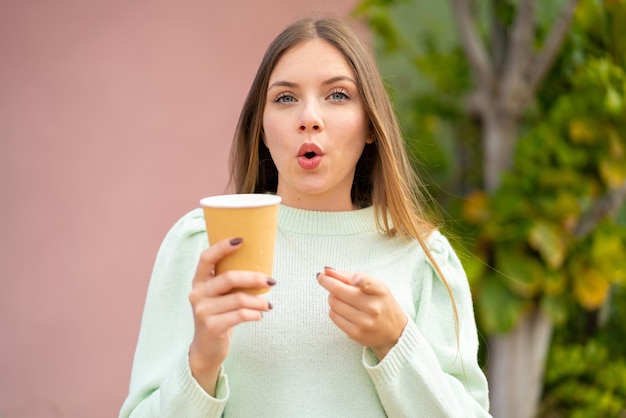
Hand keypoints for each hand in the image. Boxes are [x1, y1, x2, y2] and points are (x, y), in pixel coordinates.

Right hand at [188, 237, 273, 394]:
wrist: (207, 348)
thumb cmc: (219, 315)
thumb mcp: (218, 296)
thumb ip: (229, 281)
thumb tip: (261, 263)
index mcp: (198, 281)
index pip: (206, 258)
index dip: (222, 247)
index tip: (242, 240)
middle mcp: (197, 294)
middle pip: (229, 278)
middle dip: (254, 278)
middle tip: (271, 281)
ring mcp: (202, 311)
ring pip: (238, 299)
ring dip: (259, 301)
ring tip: (268, 304)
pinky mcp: (212, 327)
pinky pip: (240, 315)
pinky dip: (254, 314)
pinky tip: (259, 315)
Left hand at [317, 267, 407, 360]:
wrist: (395, 332)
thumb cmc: (382, 304)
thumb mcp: (375, 286)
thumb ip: (350, 276)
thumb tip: (327, 271)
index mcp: (380, 291)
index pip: (368, 283)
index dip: (360, 279)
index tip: (354, 279)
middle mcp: (373, 307)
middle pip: (339, 291)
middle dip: (327, 282)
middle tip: (323, 278)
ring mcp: (364, 322)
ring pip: (334, 303)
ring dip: (332, 297)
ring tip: (339, 296)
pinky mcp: (355, 333)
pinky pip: (333, 316)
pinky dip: (334, 310)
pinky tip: (342, 309)